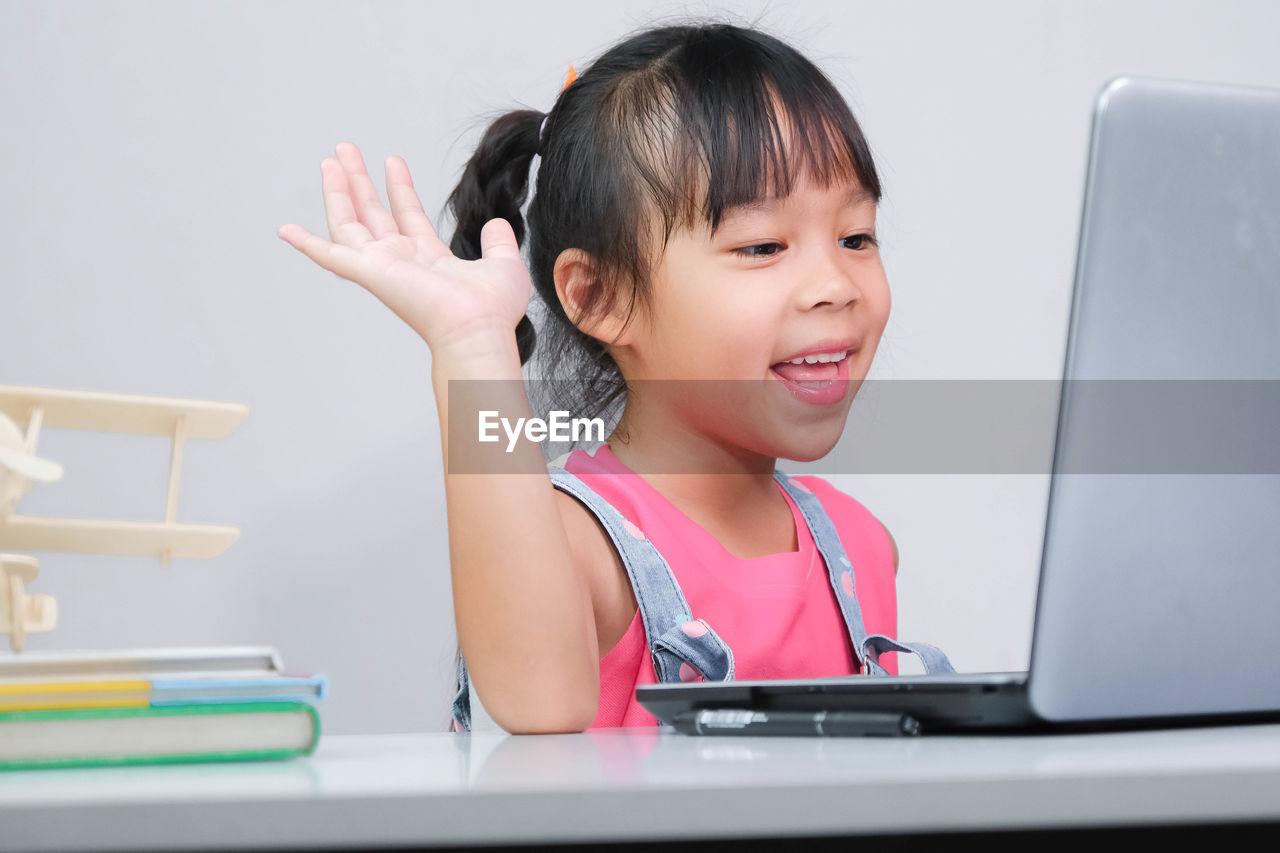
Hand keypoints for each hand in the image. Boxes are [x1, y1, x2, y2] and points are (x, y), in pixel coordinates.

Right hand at [278, 142, 531, 351]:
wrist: (478, 330)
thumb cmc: (491, 311)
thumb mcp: (502, 265)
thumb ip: (498, 243)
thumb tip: (498, 224)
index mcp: (428, 260)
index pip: (407, 217)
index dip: (399, 188)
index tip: (392, 161)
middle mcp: (401, 262)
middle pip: (372, 214)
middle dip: (359, 180)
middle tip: (346, 150)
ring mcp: (382, 267)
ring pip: (349, 223)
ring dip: (338, 191)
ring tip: (332, 159)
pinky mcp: (369, 272)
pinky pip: (330, 256)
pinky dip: (306, 244)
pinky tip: (285, 229)